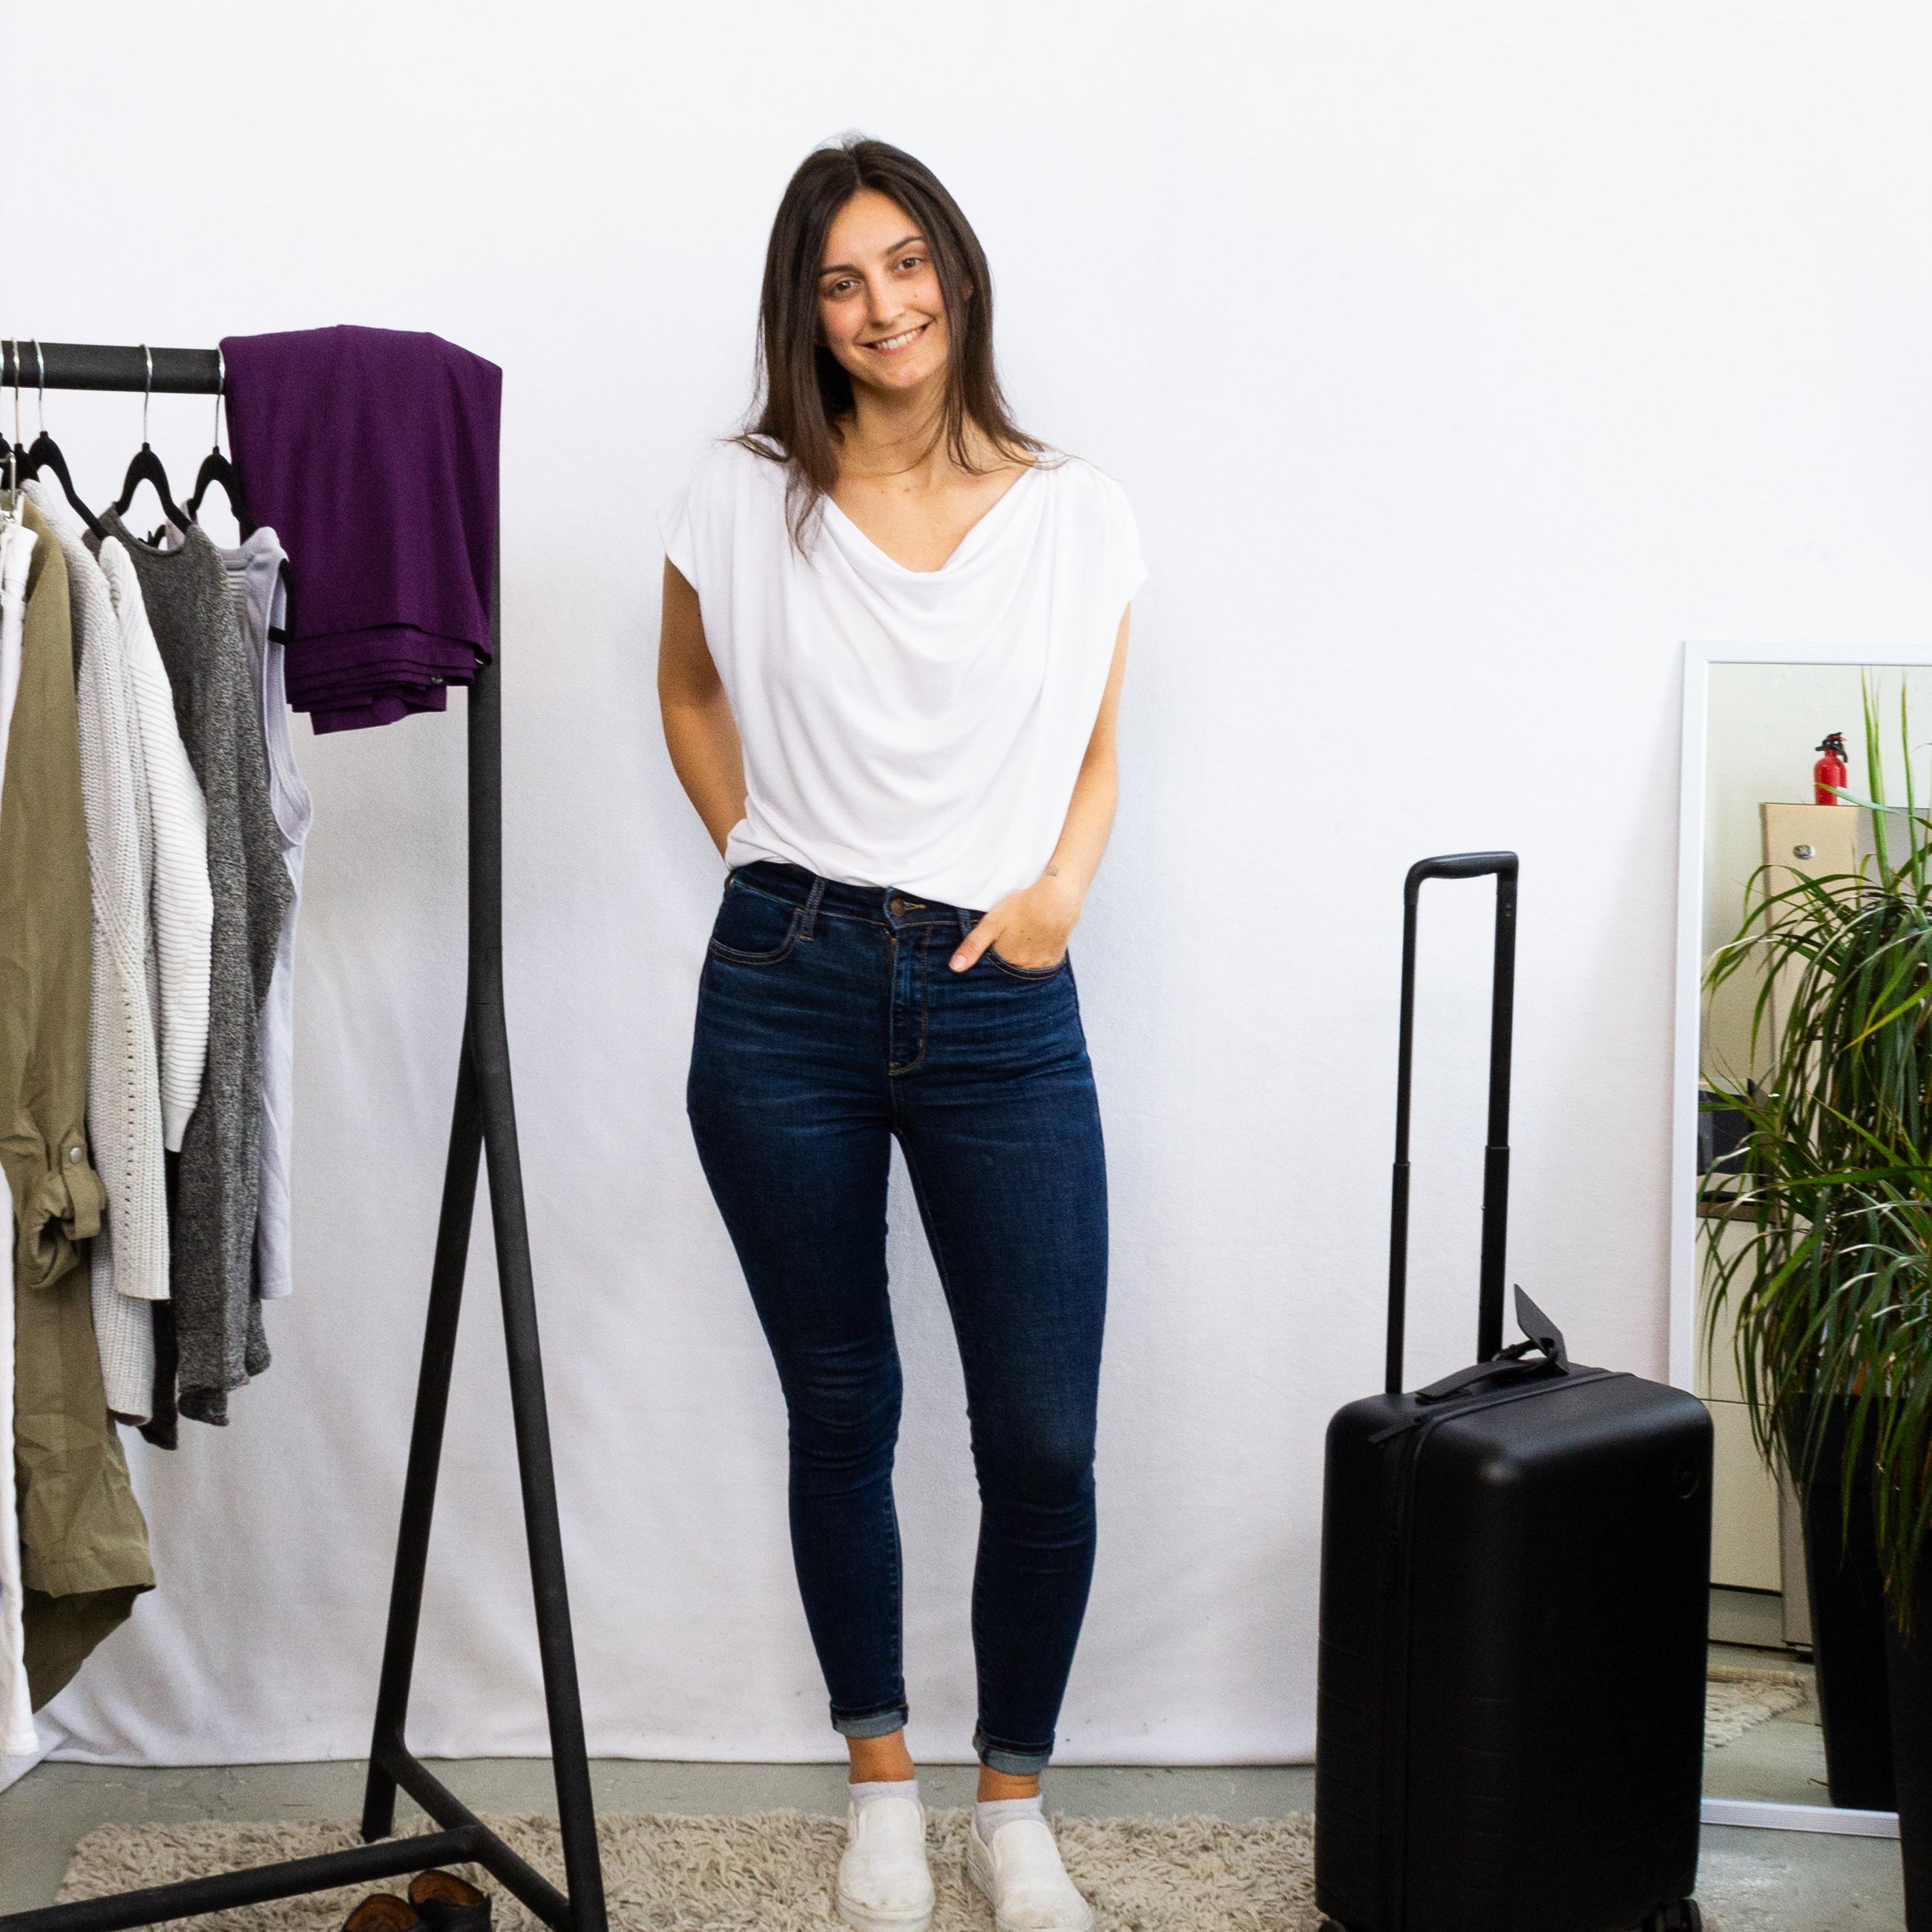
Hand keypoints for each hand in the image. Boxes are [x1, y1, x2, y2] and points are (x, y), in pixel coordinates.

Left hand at [950, 872, 1081, 971]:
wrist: (1058, 898)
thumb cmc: (1023, 907)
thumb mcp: (992, 923)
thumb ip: (973, 945)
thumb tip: (955, 968)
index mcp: (1008, 962)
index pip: (994, 971)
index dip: (992, 960)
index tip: (992, 950)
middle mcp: (1026, 969)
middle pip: (1011, 971)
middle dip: (1007, 961)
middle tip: (1010, 940)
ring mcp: (1043, 965)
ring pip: (1027, 968)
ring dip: (1022, 960)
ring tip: (1023, 940)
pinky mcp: (1055, 958)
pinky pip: (1042, 964)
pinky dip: (1037, 957)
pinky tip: (1035, 942)